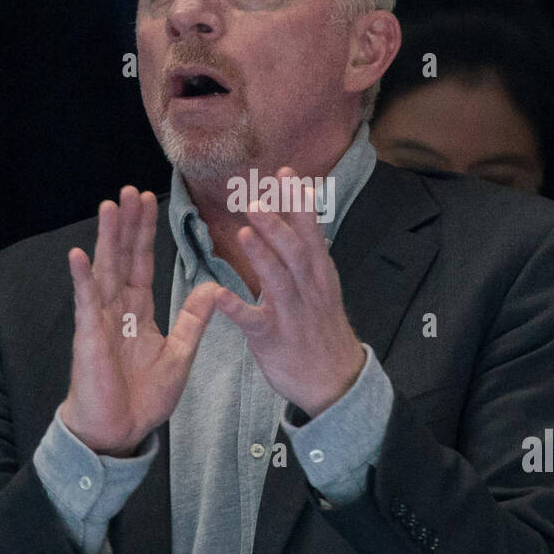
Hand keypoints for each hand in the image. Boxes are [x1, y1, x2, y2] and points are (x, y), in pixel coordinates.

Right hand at [60, 186, 221, 456]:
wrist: (119, 431)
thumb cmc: (143, 397)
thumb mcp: (180, 354)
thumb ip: (194, 319)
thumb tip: (213, 287)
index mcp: (138, 311)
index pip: (141, 262)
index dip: (145, 232)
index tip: (149, 201)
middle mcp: (116, 309)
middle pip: (122, 257)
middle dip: (128, 224)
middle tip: (131, 190)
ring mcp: (99, 320)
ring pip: (103, 270)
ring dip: (107, 237)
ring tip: (110, 205)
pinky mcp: (88, 336)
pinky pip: (85, 302)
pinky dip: (81, 278)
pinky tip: (78, 254)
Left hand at [212, 169, 365, 416]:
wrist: (335, 380)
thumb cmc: (321, 326)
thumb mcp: (322, 285)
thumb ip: (307, 249)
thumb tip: (301, 208)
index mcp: (319, 274)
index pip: (311, 232)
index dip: (299, 203)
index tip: (285, 173)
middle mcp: (309, 290)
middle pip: (295, 252)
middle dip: (278, 224)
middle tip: (257, 198)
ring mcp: (291, 315)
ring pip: (278, 281)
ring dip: (262, 255)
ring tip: (245, 230)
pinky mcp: (272, 339)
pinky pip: (253, 321)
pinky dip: (236, 307)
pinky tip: (218, 294)